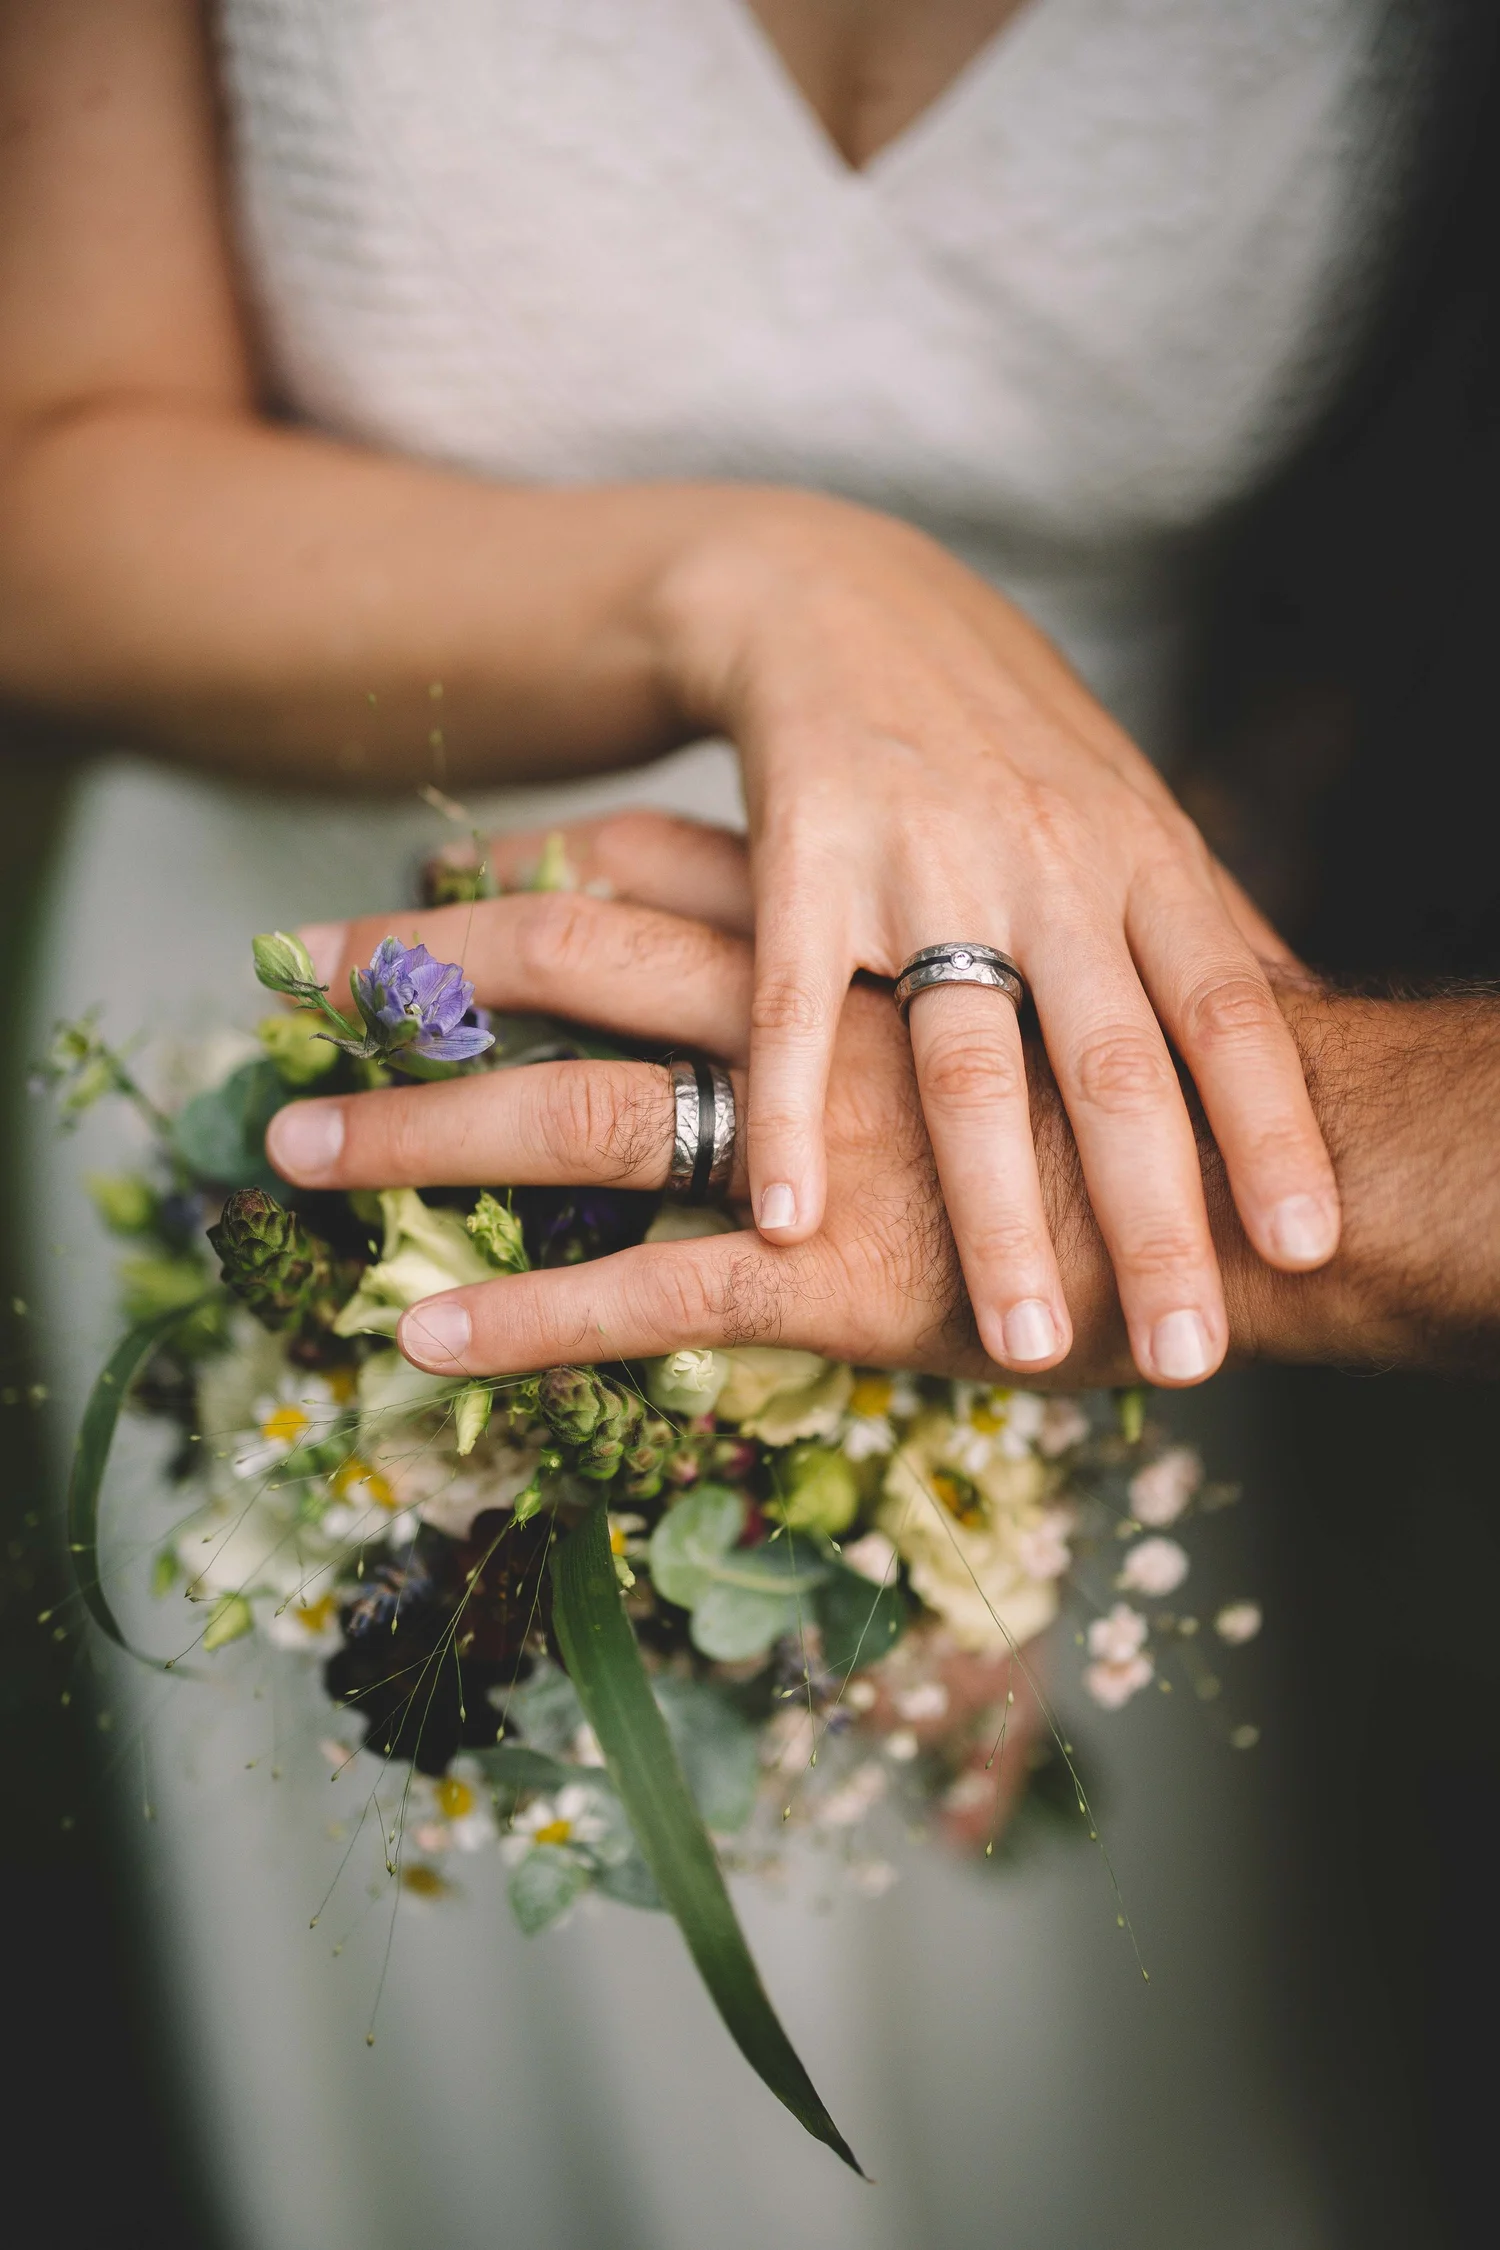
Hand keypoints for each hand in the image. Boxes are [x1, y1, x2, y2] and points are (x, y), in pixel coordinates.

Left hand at [269, 858, 1129, 1387]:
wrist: (1280, 1187)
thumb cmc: (1163, 1089)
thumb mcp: (1044, 963)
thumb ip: (934, 946)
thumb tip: (884, 947)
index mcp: (852, 932)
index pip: (648, 870)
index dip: (530, 868)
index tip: (438, 875)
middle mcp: (807, 1016)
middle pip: (565, 966)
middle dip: (422, 971)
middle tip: (303, 975)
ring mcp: (810, 1146)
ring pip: (569, 1120)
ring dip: (420, 1133)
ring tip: (292, 1148)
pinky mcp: (830, 1273)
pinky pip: (640, 1296)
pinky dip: (525, 1323)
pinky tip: (421, 1339)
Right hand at [435, 504, 1338, 1386]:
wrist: (834, 595)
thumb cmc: (998, 730)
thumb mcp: (1123, 805)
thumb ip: (1200, 920)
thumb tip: (1313, 1029)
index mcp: (1139, 854)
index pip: (1226, 1008)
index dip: (1270, 1128)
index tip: (1305, 1249)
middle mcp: (1047, 861)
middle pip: (1114, 1062)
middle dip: (1155, 1218)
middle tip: (1190, 1352)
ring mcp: (923, 862)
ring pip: (968, 1058)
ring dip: (996, 1211)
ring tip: (1022, 1342)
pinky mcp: (802, 857)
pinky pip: (795, 1008)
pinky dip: (791, 1117)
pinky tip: (789, 1222)